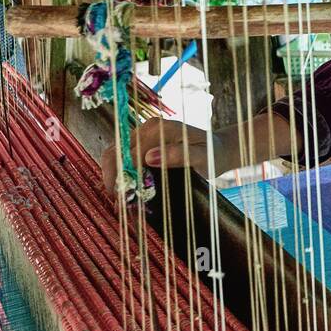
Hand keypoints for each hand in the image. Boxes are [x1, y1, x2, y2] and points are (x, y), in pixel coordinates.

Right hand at [100, 117, 227, 195]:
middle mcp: (146, 129)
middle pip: (115, 152)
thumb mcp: (201, 156)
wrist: (218, 149)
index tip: (122, 199)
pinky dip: (121, 175)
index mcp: (157, 128)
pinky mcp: (142, 145)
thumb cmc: (212, 154)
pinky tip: (127, 191)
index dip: (121, 176)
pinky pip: (124, 159)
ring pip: (115, 156)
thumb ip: (179, 155)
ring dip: (114, 177)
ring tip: (121, 199)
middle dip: (112, 178)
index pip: (128, 153)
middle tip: (118, 202)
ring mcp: (142, 136)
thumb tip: (149, 157)